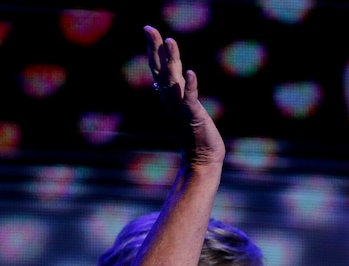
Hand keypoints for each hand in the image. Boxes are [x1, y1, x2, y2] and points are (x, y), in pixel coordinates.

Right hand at [144, 25, 224, 166]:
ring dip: (172, 60)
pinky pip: (190, 97)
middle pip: (160, 68)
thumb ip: (174, 89)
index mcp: (167, 93)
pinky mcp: (193, 113)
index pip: (157, 66)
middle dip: (155, 48)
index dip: (152, 47)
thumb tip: (164, 77)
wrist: (201, 154)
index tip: (148, 28)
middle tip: (149, 28)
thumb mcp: (181, 104)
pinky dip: (190, 85)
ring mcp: (180, 105)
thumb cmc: (193, 130)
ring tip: (171, 42)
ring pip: (173, 79)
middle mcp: (170, 97)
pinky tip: (191, 72)